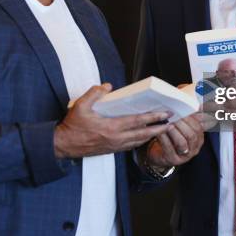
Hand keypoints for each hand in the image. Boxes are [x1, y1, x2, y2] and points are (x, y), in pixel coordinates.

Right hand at [54, 83, 170, 157]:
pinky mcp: (112, 149)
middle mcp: (116, 138)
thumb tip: (107, 86)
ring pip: (138, 141)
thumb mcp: (80, 106)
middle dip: (159, 128)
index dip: (152, 117)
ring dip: (152, 135)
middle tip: (171, 122)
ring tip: (163, 129)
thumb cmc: (73, 126)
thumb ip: (94, 93)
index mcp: (111, 127)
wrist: (64, 145)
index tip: (164, 113)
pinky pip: (131, 145)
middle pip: (143, 133)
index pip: (137, 121)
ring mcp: (115, 145)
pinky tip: (145, 136)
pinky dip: (141, 140)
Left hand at [145, 113, 203, 167]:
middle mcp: (194, 148)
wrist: (161, 153)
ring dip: (174, 131)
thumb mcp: (182, 127)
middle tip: (173, 115)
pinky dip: (164, 139)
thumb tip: (198, 104)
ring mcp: (185, 155)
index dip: (191, 118)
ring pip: (182, 143)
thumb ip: (189, 117)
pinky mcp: (173, 160)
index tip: (182, 110)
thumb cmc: (172, 137)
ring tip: (167, 123)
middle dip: (182, 124)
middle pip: (191, 135)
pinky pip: (169, 149)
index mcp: (199, 138)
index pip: (198, 127)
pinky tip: (159, 132)